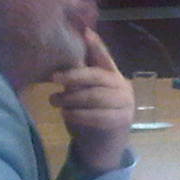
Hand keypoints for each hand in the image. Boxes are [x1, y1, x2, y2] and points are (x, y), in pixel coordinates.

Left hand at [49, 30, 133, 172]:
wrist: (102, 147)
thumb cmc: (89, 116)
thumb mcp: (83, 93)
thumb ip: (78, 78)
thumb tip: (60, 59)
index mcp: (113, 74)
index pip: (104, 56)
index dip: (95, 45)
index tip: (84, 32)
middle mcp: (122, 85)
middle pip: (97, 76)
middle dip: (74, 76)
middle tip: (53, 77)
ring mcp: (125, 103)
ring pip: (96, 96)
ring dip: (72, 98)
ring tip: (54, 100)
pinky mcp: (123, 120)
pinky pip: (99, 116)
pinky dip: (80, 115)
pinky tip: (67, 114)